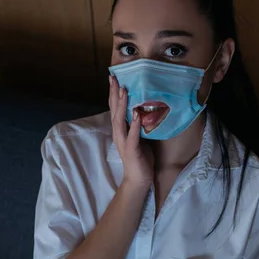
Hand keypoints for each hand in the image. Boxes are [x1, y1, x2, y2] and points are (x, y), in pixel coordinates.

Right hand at [109, 75, 153, 189]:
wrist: (138, 180)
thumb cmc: (140, 158)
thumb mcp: (139, 137)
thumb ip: (138, 124)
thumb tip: (145, 109)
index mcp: (120, 130)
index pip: (114, 108)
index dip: (113, 93)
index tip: (113, 78)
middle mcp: (119, 134)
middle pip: (114, 110)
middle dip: (114, 94)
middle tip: (114, 78)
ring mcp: (124, 142)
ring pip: (120, 120)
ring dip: (122, 105)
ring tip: (124, 90)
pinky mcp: (131, 150)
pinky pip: (132, 135)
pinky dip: (134, 124)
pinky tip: (136, 114)